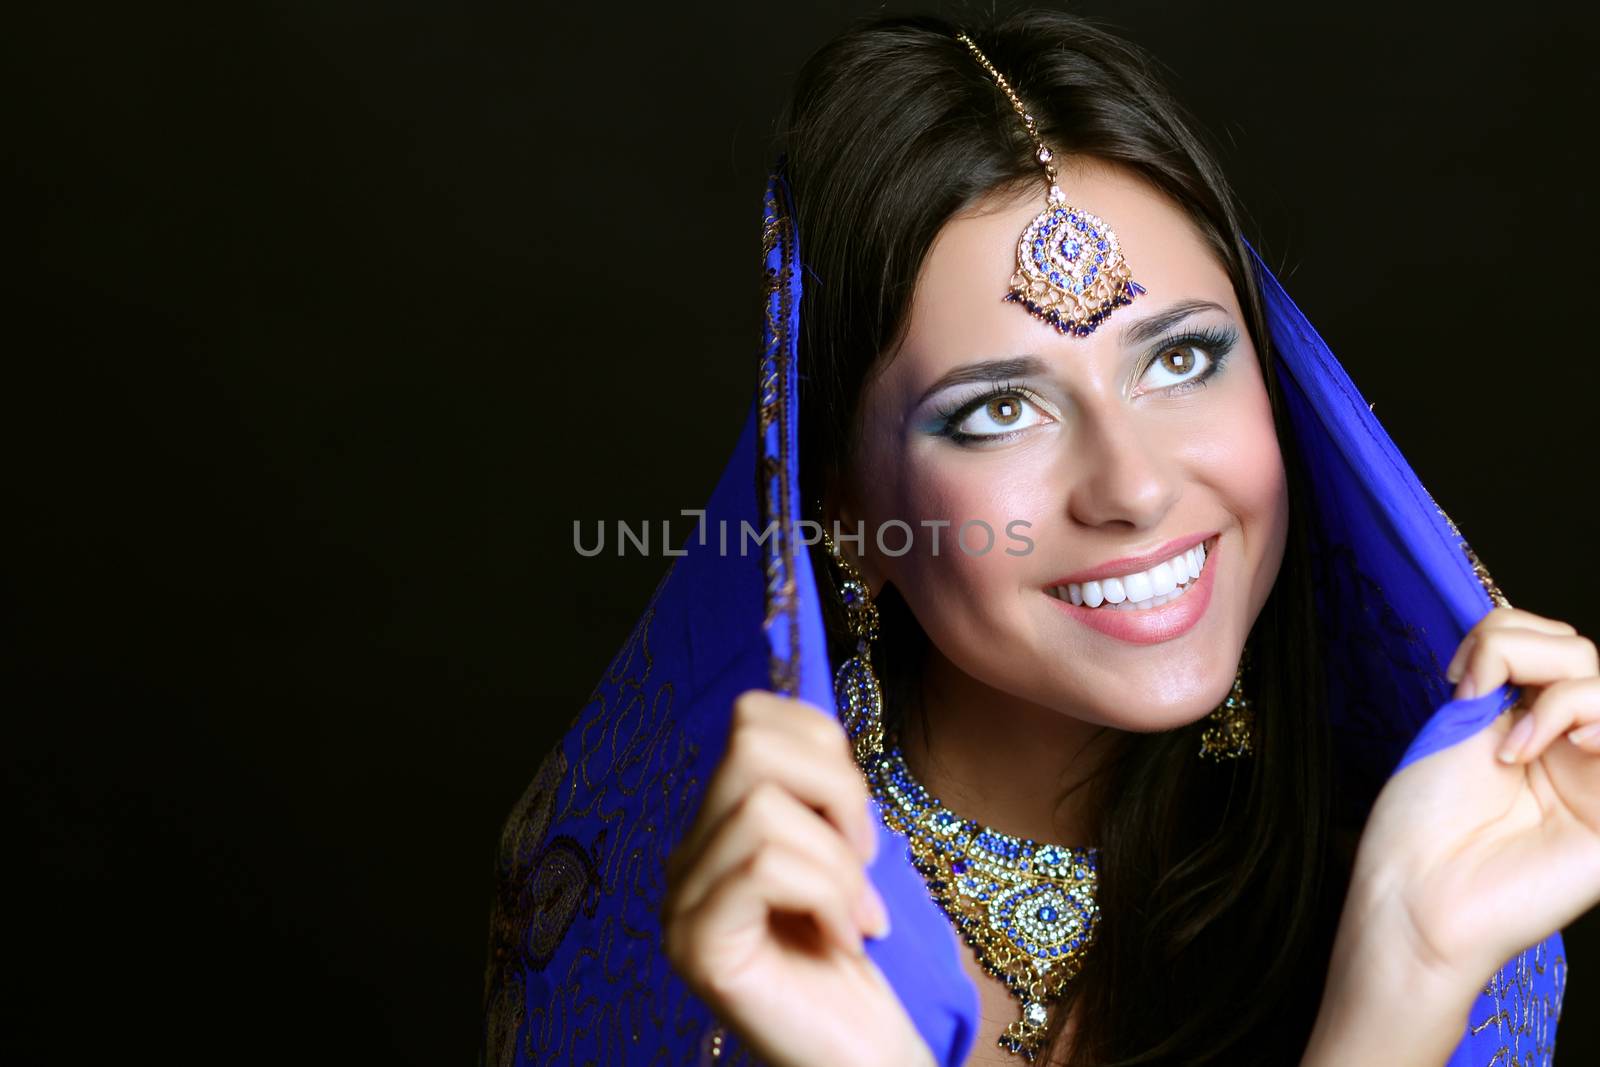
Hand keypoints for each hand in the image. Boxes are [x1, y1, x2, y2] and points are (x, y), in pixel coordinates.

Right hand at [661, 690, 933, 1066]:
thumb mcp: (848, 854)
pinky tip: (845, 941)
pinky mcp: (698, 947)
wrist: (867, 1056)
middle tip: (865, 861)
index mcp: (719, 826)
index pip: (752, 716)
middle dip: (837, 791)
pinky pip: (763, 868)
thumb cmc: (862, 959)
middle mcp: (686, 858)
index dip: (824, 745)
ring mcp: (683, 904)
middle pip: (750, 744)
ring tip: (858, 915)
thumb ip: (821, 793)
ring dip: (839, 861)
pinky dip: (827, 896)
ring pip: (761, 810)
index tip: (859, 822)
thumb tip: (824, 733)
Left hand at [1348, 606, 1599, 988]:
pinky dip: (1585, 714)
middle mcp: (1568, 746)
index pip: (1549, 643)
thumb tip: (1519, 643)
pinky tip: (1556, 746)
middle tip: (1479, 695)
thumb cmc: (1423, 822)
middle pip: (1581, 653)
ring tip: (1513, 743)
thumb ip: (1502, 677)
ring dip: (1558, 690)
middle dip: (1523, 650)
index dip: (1504, 636)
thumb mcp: (1458, 726)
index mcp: (1526, 723)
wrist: (1415, 892)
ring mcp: (1598, 778)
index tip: (1458, 676)